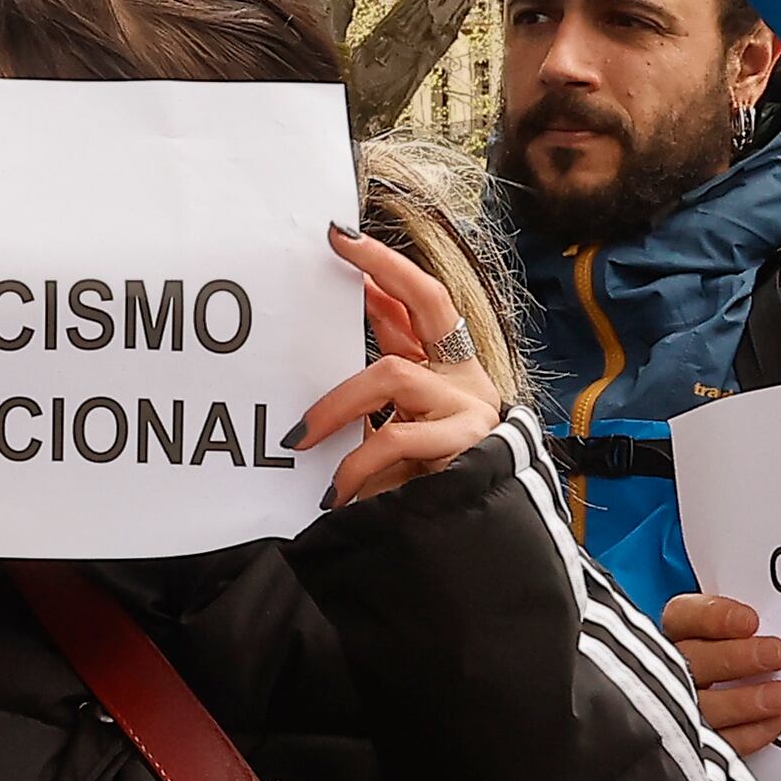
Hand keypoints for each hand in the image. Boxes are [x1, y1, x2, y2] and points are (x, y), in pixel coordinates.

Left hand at [293, 225, 505, 507]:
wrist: (478, 543)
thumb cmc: (427, 484)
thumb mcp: (395, 427)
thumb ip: (378, 383)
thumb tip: (346, 330)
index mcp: (445, 370)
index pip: (417, 303)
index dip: (383, 268)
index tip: (340, 237)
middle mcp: (464, 377)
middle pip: (431, 301)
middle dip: (385, 267)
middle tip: (341, 244)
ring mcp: (470, 405)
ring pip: (392, 375)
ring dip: (336, 408)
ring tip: (301, 441)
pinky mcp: (467, 441)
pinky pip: (398, 437)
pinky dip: (358, 463)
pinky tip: (339, 490)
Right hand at [661, 591, 780, 753]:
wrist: (705, 735)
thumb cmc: (724, 668)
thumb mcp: (728, 638)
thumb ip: (738, 631)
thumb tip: (765, 624)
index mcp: (670, 637)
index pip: (680, 618)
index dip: (713, 618)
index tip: (749, 621)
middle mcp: (666, 672)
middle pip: (689, 661)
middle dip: (734, 658)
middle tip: (775, 655)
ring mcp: (676, 711)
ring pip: (701, 706)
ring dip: (743, 701)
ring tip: (780, 695)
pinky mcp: (694, 745)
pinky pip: (716, 744)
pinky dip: (748, 734)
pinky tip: (773, 722)